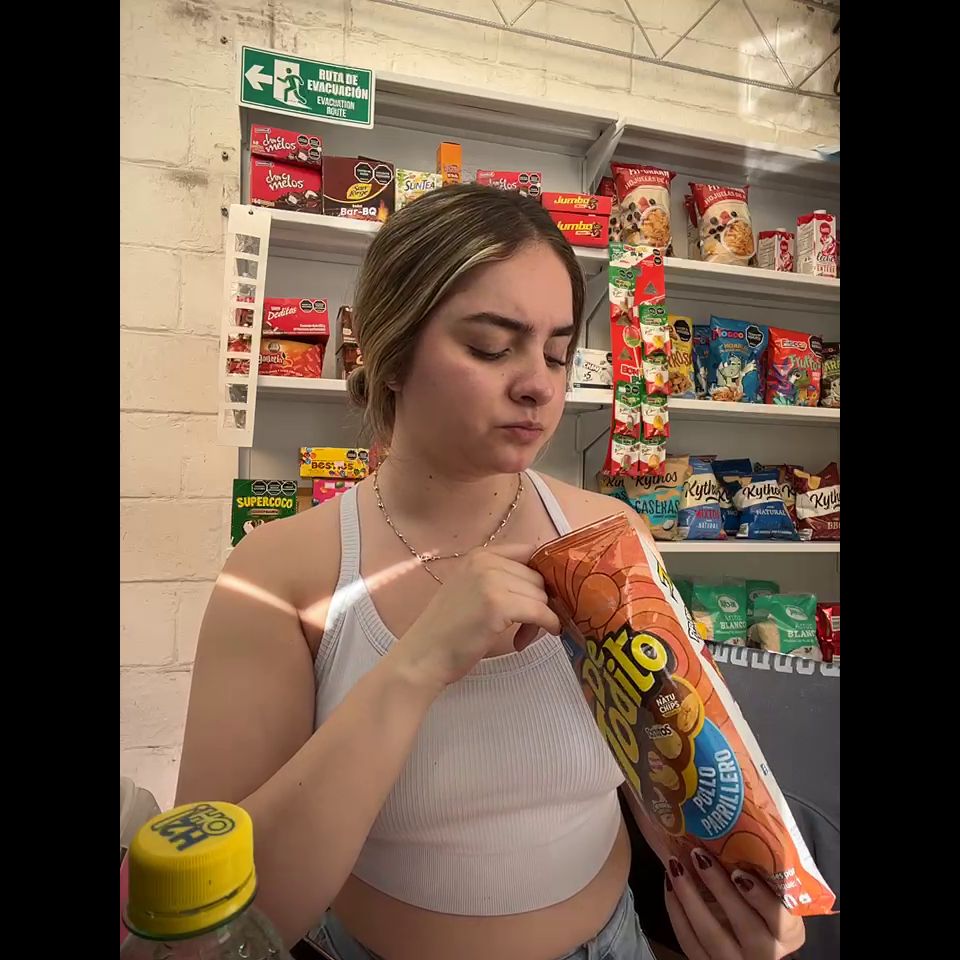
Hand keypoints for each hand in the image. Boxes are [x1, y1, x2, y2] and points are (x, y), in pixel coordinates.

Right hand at [391, 545, 560, 693]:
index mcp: (479, 555)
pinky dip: (549, 625)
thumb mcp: (470, 591)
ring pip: (541, 595)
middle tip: (527, 626)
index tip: (542, 596)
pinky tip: (540, 636)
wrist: (423, 656)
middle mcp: (485, 562)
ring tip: (521, 636)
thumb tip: (545, 586)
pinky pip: (541, 612)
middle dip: (539, 601)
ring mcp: (491, 581)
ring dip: (540, 618)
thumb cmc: (446, 631)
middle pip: (537, 576)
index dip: (542, 575)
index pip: (529, 552)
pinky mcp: (499, 606)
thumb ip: (500, 579)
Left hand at [664, 851, 804, 959]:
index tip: (740, 872)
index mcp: (786, 933)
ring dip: (690, 896)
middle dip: (719, 888)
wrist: (746, 949)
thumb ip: (764, 873)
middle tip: (699, 855)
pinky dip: (676, 911)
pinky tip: (669, 884)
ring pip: (710, 934)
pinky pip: (688, 941)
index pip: (781, 918)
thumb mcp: (772, 897)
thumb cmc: (760, 910)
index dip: (761, 897)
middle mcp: (764, 952)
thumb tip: (739, 818)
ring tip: (676, 864)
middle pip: (744, 925)